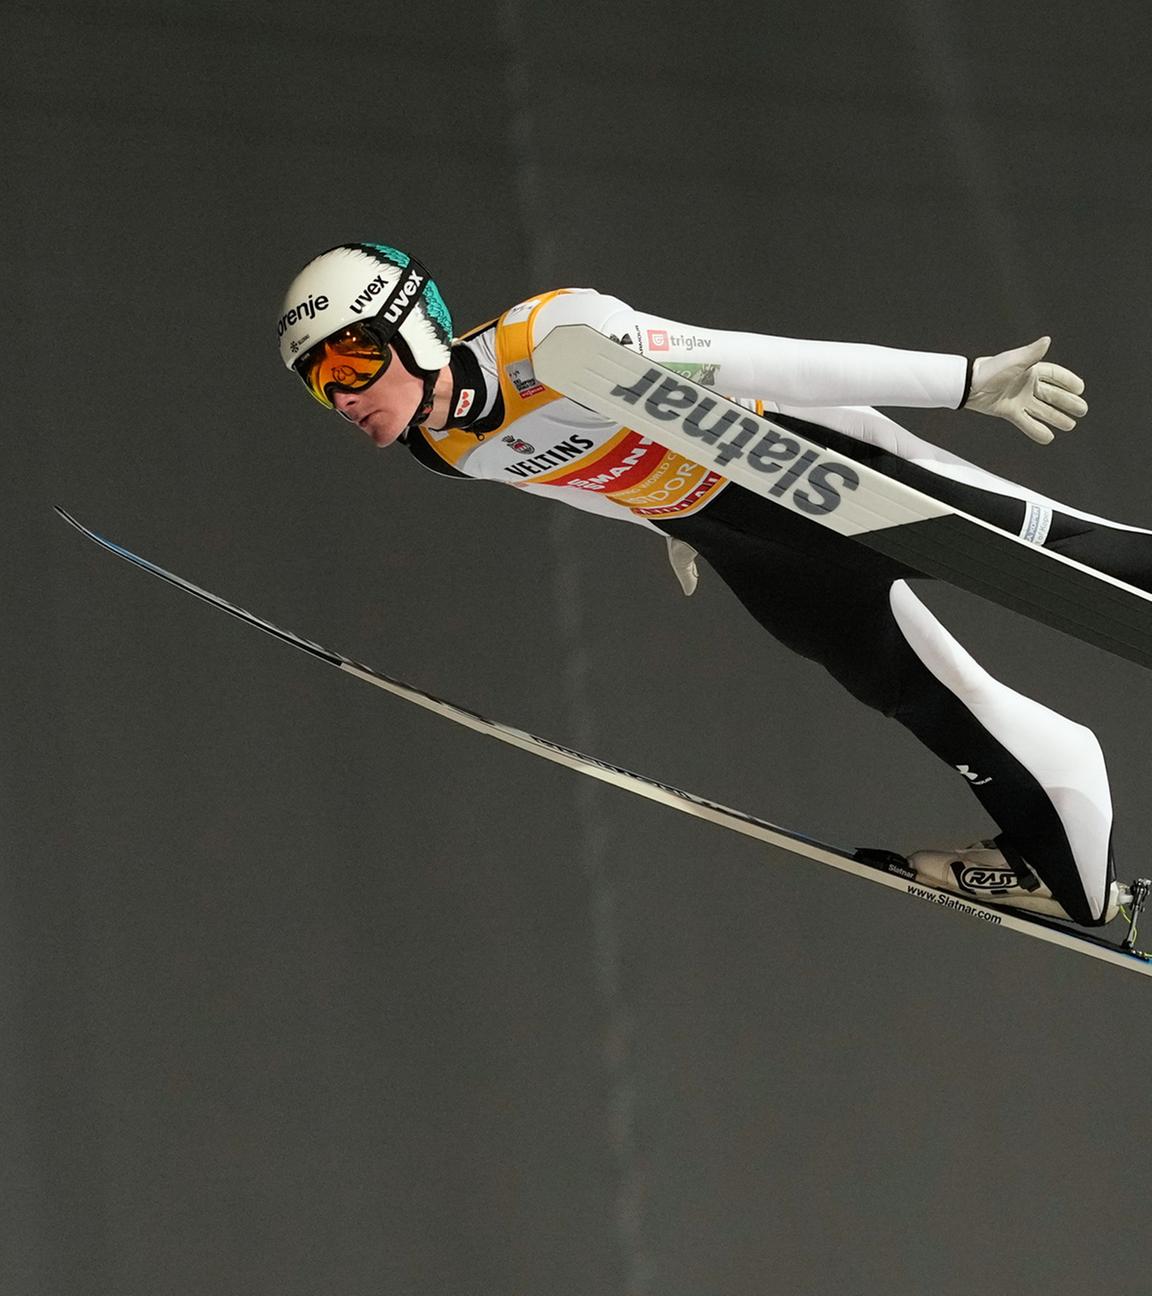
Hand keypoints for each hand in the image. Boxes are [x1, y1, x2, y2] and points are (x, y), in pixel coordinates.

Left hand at [964, 336, 1086, 443]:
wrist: (969, 385)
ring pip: (1042, 410)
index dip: (1068, 381)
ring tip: (1070, 425)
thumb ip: (1032, 353)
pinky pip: (1026, 423)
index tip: (1080, 389)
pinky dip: (1036, 430)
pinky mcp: (1009, 412)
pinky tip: (1048, 438)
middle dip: (1068, 403)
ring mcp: (1019, 399)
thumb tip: (1047, 340)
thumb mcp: (1015, 361)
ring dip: (1056, 417)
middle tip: (1082, 411)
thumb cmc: (991, 369)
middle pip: (1052, 395)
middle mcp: (1027, 385)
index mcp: (1031, 370)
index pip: (1055, 375)